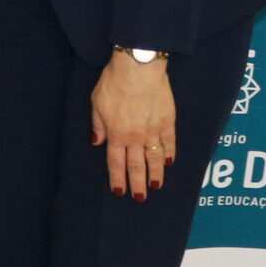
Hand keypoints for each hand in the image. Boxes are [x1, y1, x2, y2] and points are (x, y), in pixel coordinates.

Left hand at [91, 49, 175, 200]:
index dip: (117, 178)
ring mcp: (153, 130)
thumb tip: (96, 142)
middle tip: (139, 198)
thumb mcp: (97, 103)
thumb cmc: (114, 82)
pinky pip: (170, 142)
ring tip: (156, 187)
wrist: (138, 68)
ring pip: (155, 159)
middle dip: (137, 183)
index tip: (120, 191)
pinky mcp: (168, 121)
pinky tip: (169, 163)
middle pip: (136, 165)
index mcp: (116, 134)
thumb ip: (98, 125)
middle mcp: (135, 137)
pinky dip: (169, 154)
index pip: (116, 162)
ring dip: (155, 175)